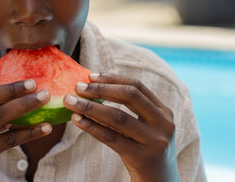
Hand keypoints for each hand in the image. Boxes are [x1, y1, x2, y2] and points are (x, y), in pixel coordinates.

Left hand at [64, 73, 178, 181]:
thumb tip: (94, 87)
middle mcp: (163, 124)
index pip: (137, 86)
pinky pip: (111, 138)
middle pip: (130, 96)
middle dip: (101, 89)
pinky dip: (92, 127)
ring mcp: (155, 141)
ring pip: (118, 117)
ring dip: (90, 107)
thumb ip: (131, 109)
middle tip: (78, 87)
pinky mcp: (142, 157)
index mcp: (164, 111)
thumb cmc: (145, 150)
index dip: (113, 78)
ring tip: (71, 102)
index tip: (91, 76)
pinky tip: (77, 120)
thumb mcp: (146, 127)